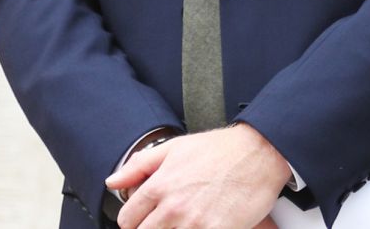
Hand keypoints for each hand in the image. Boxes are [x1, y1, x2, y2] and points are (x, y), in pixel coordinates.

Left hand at [106, 124, 289, 228]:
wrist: (257, 154)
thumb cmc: (218, 150)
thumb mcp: (172, 148)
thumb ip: (137, 166)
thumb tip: (112, 182)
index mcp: (159, 186)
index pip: (128, 219)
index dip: (131, 222)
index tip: (140, 221)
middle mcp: (173, 208)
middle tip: (160, 223)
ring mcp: (195, 224)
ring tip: (181, 223)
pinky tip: (199, 226)